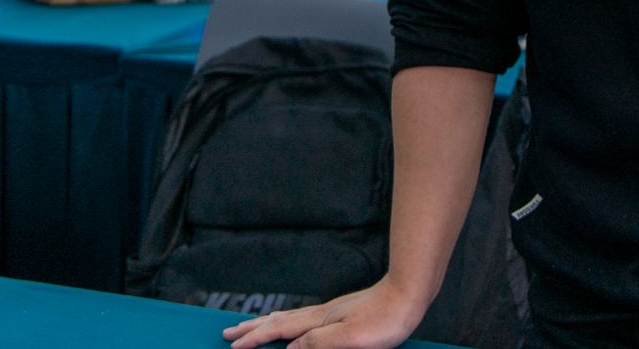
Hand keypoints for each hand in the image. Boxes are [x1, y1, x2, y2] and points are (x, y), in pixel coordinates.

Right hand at [220, 278, 427, 348]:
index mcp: (319, 322)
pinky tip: (295, 324)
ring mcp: (331, 311)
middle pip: (278, 322)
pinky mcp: (343, 312)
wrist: (409, 294)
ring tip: (253, 326)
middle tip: (229, 333)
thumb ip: (318, 344)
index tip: (232, 346)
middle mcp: (321, 314)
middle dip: (253, 329)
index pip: (279, 332)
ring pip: (290, 318)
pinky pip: (303, 318)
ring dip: (268, 323)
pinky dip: (288, 321)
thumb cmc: (385, 320)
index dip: (255, 340)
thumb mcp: (350, 338)